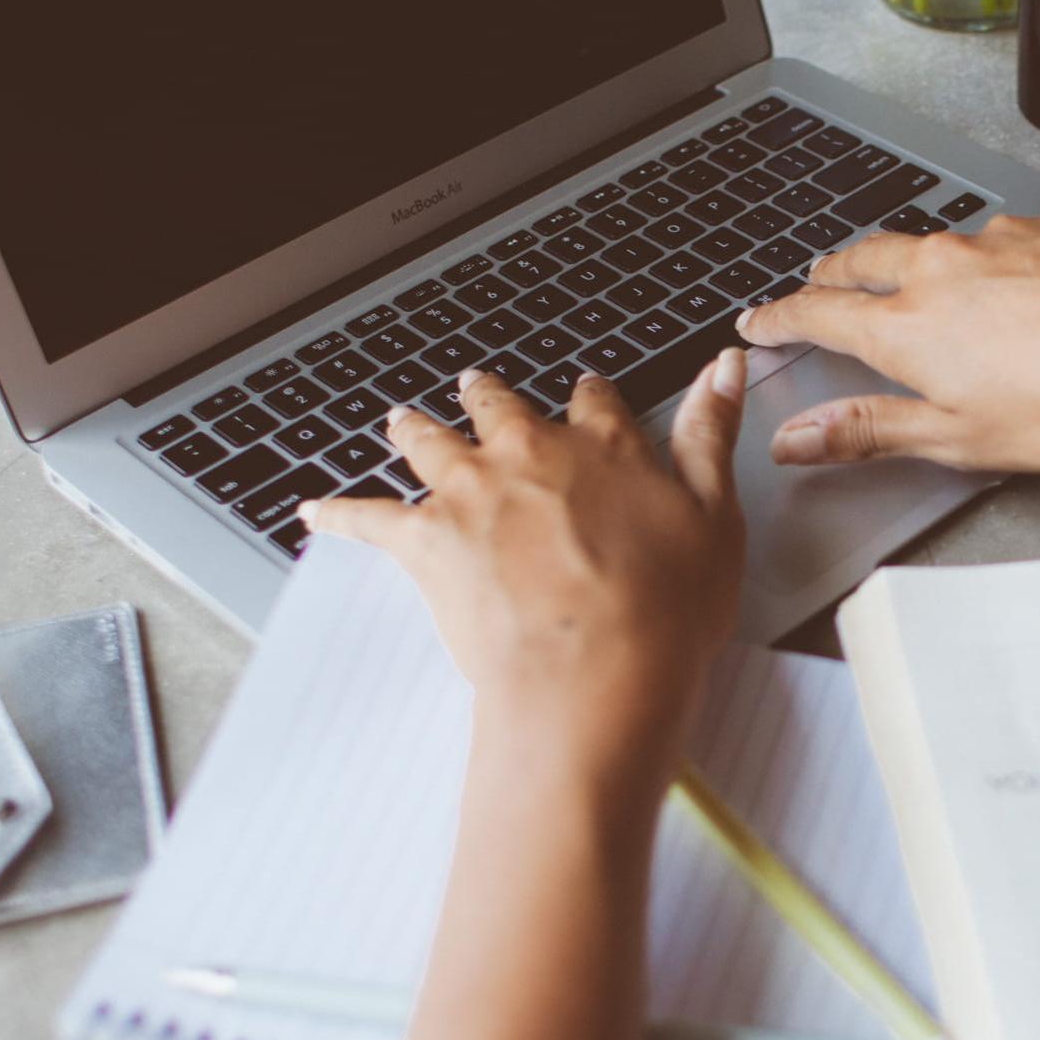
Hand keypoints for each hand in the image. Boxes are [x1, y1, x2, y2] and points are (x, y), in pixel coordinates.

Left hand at [299, 355, 746, 783]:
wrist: (594, 673)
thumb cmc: (665, 610)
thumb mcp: (716, 517)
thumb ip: (711, 436)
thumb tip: (724, 366)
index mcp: (604, 447)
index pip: (594, 402)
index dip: (589, 396)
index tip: (585, 391)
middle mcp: (531, 454)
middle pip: (500, 408)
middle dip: (488, 396)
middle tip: (477, 388)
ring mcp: (472, 493)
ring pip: (431, 443)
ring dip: (414, 429)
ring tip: (400, 420)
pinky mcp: (426, 541)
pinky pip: (368, 518)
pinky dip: (339, 513)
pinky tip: (314, 510)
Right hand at [736, 209, 1039, 470]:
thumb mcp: (959, 438)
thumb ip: (872, 431)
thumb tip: (799, 439)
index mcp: (906, 326)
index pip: (816, 312)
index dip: (779, 318)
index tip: (758, 322)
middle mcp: (941, 268)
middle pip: (862, 258)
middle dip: (831, 272)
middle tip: (816, 284)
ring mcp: (997, 239)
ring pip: (933, 243)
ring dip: (912, 261)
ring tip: (916, 283)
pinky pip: (1001, 238)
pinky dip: (988, 258)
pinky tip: (1017, 284)